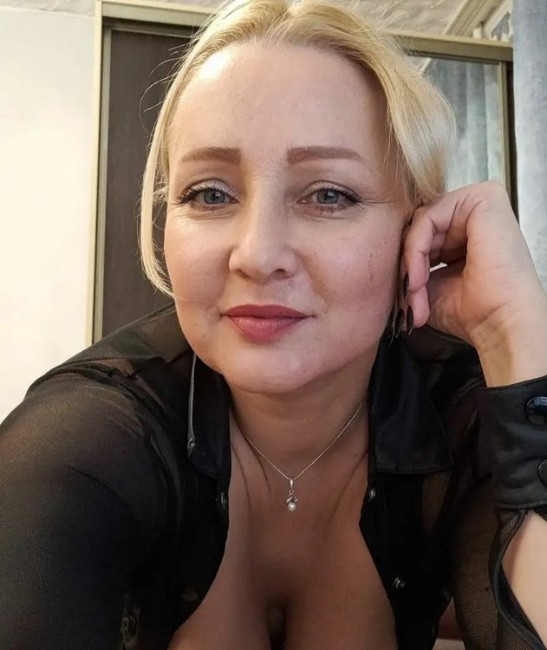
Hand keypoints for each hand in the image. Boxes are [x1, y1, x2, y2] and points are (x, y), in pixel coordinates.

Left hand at [402, 181, 546, 383]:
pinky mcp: (482, 198)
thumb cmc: (471, 312)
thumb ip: (408, 264)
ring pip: (418, 223)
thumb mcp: (427, 285)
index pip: (419, 235)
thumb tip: (384, 260)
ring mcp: (479, 202)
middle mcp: (474, 214)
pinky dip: (415, 250)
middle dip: (407, 266)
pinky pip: (427, 217)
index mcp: (465, 232)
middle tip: (409, 299)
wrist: (499, 323)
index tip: (406, 298)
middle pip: (417, 227)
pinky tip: (420, 279)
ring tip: (416, 292)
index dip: (407, 266)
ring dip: (410, 262)